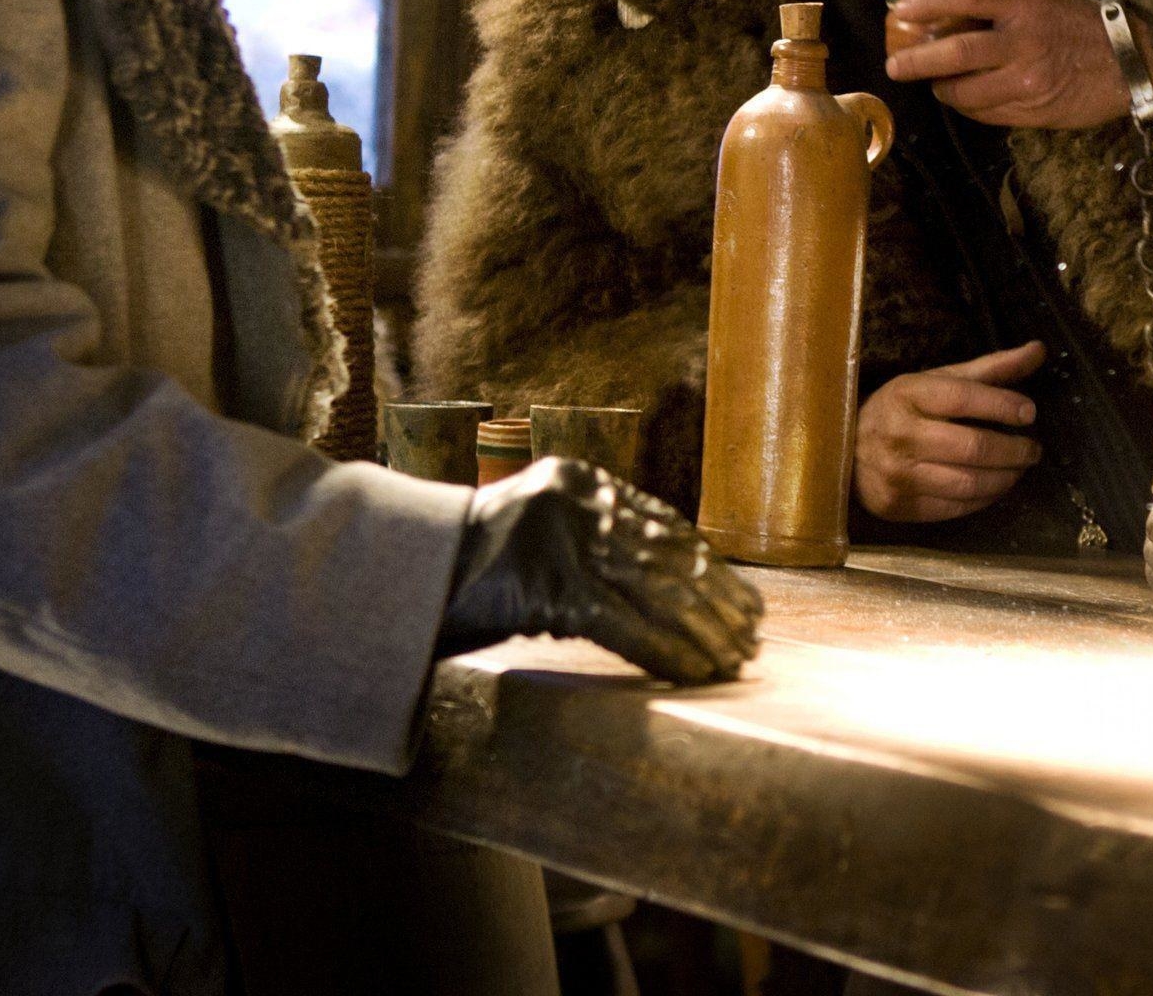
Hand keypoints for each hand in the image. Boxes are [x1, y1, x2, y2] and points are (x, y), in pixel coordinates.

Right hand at [435, 457, 762, 683]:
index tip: (745, 599)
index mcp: (578, 478)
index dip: (710, 566)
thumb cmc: (473, 568)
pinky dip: (665, 651)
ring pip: (656, 589)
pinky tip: (695, 673)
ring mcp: (562, 539)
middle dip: (717, 601)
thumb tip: (669, 586)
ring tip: (732, 661)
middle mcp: (576, 498)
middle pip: (668, 555)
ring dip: (702, 631)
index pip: (665, 523)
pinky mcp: (548, 586)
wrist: (400, 576)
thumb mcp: (539, 536)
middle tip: (752, 636)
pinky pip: (624, 624)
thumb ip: (593, 544)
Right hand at [854, 341, 1044, 522]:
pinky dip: (985, 499)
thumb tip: (1039, 350)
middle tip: (1033, 449)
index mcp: (908, 394)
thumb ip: (991, 369)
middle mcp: (900, 434)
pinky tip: (996, 487)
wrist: (845, 449)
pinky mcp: (900, 506)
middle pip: (972, 448)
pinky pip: (956, 508)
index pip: (962, 398)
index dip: (1001, 404)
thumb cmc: (902, 409)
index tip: (1029, 413)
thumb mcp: (939, 381)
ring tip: (1019, 469)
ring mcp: (898, 475)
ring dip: (1005, 478)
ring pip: (968, 484)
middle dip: (1014, 450)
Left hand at [884, 0, 1152, 128]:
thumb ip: (999, 6)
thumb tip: (940, 15)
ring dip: (941, 89)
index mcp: (1026, 3)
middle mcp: (1025, 41)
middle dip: (916, 60)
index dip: (928, 2)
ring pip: (965, 91)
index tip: (902, 12)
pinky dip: (967, 106)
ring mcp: (1029, 80)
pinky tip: (966, 98)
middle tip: (896, 65)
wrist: (1133, 62)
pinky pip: (986, 113)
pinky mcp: (1034, 111)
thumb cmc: (1080, 25)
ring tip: (936, 83)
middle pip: (955, 51)